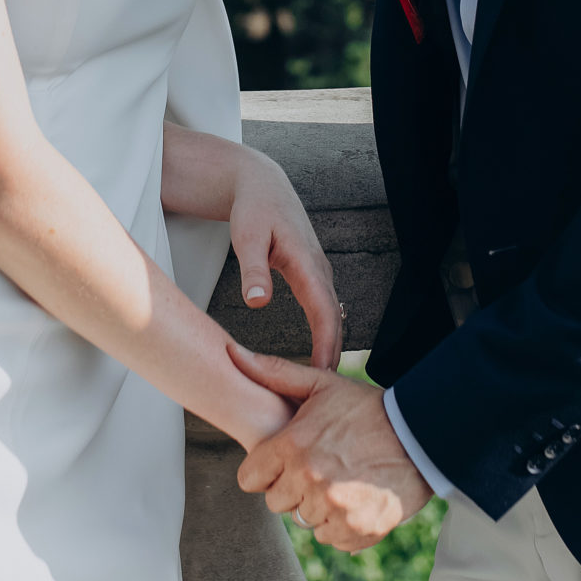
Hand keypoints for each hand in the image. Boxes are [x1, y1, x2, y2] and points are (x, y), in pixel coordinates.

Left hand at [227, 149, 344, 368]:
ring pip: (332, 315)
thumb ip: (252, 269)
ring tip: (324, 386)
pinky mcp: (312, 274)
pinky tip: (319, 357)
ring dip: (332, 347)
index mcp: (306, 262)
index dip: (326, 345)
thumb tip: (257, 302)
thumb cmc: (253, 209)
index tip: (324, 376)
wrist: (262, 184)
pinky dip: (327, 334)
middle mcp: (319, 269)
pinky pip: (325, 309)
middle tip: (327, 396)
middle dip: (334, 355)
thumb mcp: (246, 235)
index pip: (324, 311)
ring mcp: (318, 271)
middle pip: (334, 319)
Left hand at [230, 349, 432, 550]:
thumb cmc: (368, 408)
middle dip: (293, 488)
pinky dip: (342, 525)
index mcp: (292, 447)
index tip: (287, 460)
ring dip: (319, 506)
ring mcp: (334, 509)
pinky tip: (358, 498)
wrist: (422, 434)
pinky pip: (332, 539)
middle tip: (321, 467)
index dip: (267, 470)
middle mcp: (309, 481)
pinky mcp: (358, 530)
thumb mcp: (322, 384)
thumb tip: (232, 352)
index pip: (250, 479)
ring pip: (305, 521)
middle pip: (277, 503)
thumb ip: (274, 373)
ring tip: (343, 480)